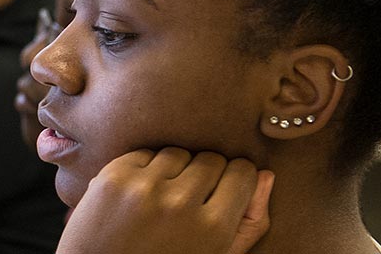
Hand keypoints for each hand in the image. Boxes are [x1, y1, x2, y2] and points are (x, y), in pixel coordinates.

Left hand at [58, 148, 274, 253]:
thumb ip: (249, 223)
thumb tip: (266, 176)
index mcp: (212, 228)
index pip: (243, 173)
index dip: (236, 181)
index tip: (224, 191)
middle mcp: (180, 203)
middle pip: (212, 159)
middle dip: (206, 176)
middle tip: (190, 199)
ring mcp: (143, 188)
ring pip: (179, 153)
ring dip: (175, 170)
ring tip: (163, 197)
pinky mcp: (113, 176)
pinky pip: (146, 153)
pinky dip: (146, 169)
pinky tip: (139, 194)